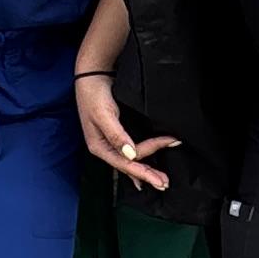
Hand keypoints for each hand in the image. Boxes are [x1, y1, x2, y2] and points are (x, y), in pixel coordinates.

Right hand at [76, 71, 177, 190]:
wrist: (93, 73)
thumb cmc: (95, 93)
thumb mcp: (103, 114)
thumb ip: (117, 135)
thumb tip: (130, 155)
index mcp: (99, 146)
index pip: (125, 163)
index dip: (144, 171)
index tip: (161, 176)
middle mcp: (105, 147)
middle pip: (129, 165)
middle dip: (147, 174)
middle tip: (165, 184)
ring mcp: (111, 141)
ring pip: (131, 160)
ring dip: (146, 168)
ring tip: (161, 179)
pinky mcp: (118, 133)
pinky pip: (131, 152)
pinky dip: (140, 160)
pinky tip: (144, 172)